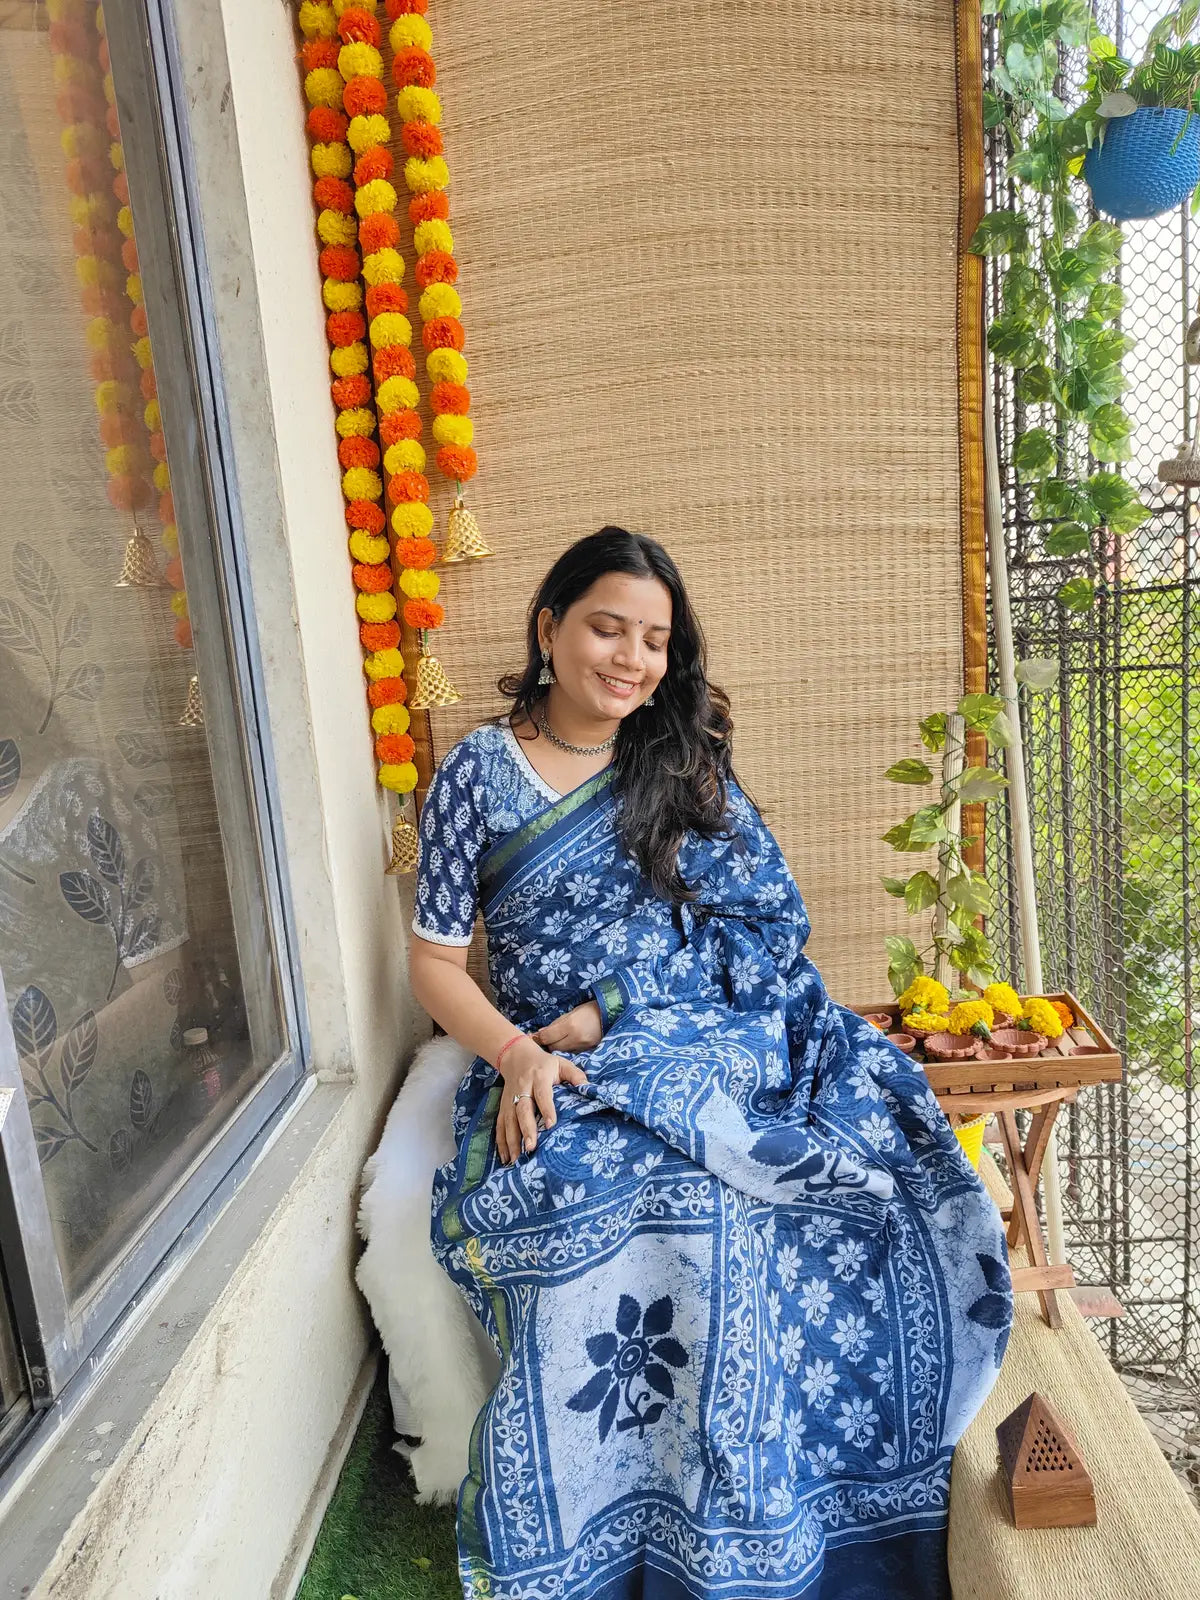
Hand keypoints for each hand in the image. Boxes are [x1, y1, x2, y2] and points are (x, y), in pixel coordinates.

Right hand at [495, 1036, 587, 1164]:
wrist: (516, 1056)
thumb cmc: (544, 1063)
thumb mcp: (561, 1063)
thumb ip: (575, 1075)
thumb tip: (588, 1088)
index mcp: (539, 1077)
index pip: (543, 1094)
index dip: (547, 1109)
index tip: (551, 1124)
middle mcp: (522, 1089)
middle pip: (523, 1110)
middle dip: (526, 1129)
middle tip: (532, 1147)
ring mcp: (510, 1099)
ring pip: (509, 1120)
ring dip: (512, 1140)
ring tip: (517, 1159)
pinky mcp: (503, 1107)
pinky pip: (500, 1125)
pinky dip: (501, 1141)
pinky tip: (506, 1157)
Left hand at [533, 1000, 603, 1053]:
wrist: (612, 1014)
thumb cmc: (591, 1009)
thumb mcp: (572, 1012)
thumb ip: (556, 1023)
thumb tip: (541, 1032)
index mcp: (570, 1025)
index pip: (548, 1036)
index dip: (539, 1037)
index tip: (534, 1036)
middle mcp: (576, 1038)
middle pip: (553, 1046)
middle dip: (548, 1043)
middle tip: (547, 1038)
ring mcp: (583, 1046)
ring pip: (562, 1051)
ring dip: (557, 1047)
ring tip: (558, 1040)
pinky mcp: (588, 1051)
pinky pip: (572, 1053)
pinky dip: (568, 1049)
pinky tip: (569, 1043)